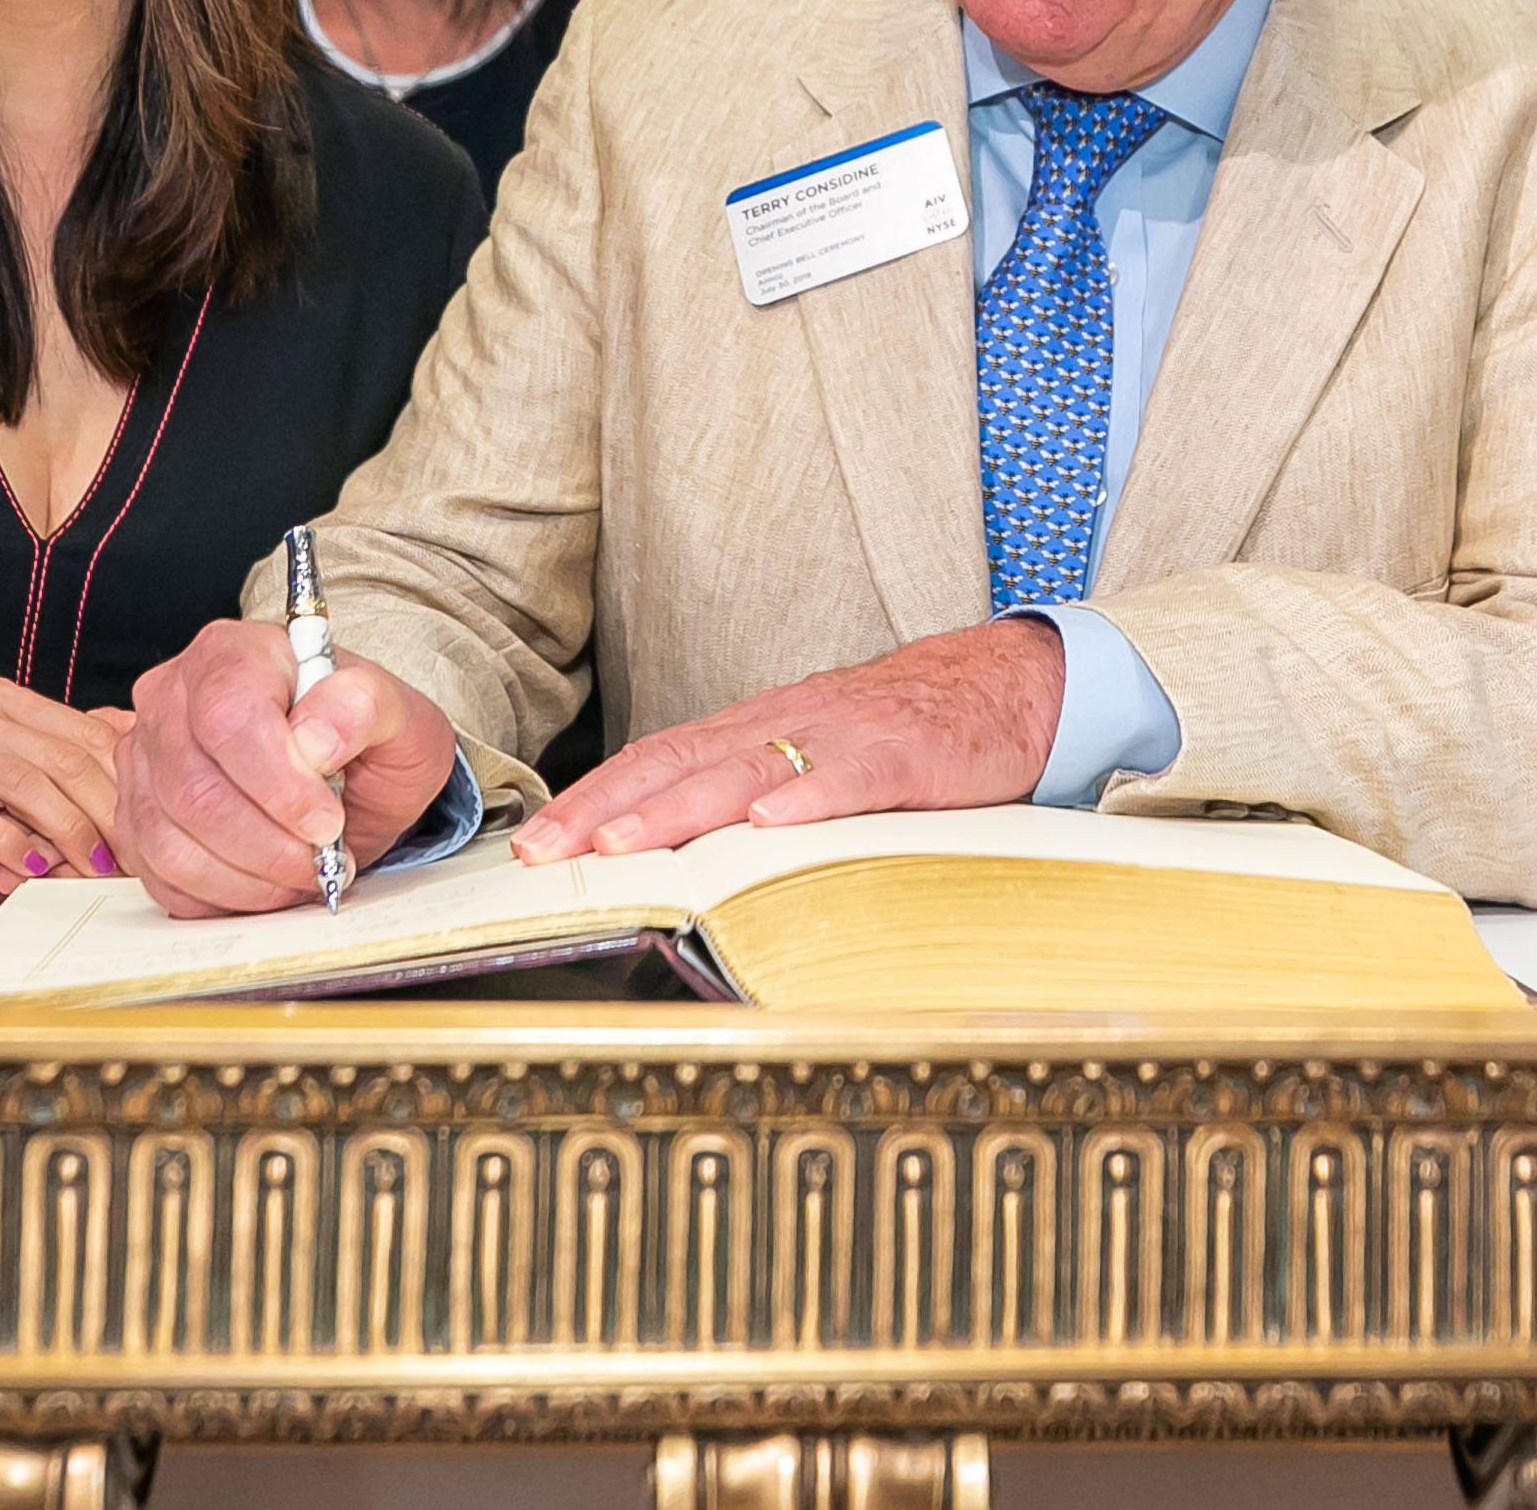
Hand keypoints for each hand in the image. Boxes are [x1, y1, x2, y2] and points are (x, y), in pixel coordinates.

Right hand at [0, 680, 124, 887]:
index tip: (148, 827)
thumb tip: (132, 737)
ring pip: (22, 782)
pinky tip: (35, 865)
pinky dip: (11, 844)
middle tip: (130, 856)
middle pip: (60, 758)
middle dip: (105, 812)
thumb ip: (60, 754)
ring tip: (91, 866)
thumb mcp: (5, 771)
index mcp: (1, 702)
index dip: (124, 783)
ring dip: (66, 830)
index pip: (82, 735)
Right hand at [115, 617, 459, 918]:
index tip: (327, 821)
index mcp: (234, 653)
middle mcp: (173, 698)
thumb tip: (314, 739)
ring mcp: (145, 760)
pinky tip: (266, 884)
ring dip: (248, 878)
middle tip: (323, 860)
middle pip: (194, 789)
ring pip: (171, 842)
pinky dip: (221, 897)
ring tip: (301, 873)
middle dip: (268, 844)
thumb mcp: (399, 713)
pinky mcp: (137, 817)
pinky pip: (161, 876)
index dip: (277, 783)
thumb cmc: (366, 736)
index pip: (229, 717)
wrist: (350, 772)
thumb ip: (365, 707)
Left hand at [513, 619, 1064, 862]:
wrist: (1004, 681)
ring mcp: (843, 737)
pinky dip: (810, 798)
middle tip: (545, 854)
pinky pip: (852, 777)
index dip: (591, 799)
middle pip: (679, 763)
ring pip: (747, 770)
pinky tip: (773, 824)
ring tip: (623, 843)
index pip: (655, 758)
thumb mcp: (811, 754)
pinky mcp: (906, 754)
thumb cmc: (900, 729)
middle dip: (604, 810)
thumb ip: (749, 793)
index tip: (532, 845)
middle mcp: (785, 724)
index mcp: (756, 728)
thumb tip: (669, 850)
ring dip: (679, 808)